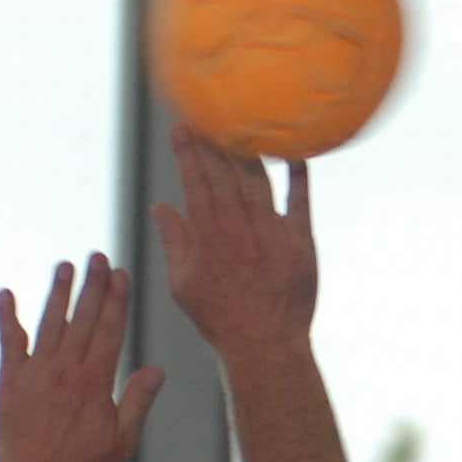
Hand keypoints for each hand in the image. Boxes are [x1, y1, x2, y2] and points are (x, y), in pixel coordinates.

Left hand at [0, 254, 162, 461]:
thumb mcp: (122, 441)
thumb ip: (138, 402)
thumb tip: (158, 371)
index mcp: (96, 381)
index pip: (111, 329)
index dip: (117, 299)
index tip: (121, 273)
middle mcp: (66, 368)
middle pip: (84, 318)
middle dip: (93, 285)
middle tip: (98, 256)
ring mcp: (36, 372)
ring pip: (50, 321)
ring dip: (58, 292)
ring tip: (65, 265)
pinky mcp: (10, 381)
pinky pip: (8, 341)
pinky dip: (7, 316)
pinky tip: (5, 294)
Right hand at [151, 125, 317, 367]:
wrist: (265, 344)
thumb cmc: (219, 319)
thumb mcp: (183, 284)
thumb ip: (173, 241)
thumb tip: (160, 208)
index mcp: (208, 234)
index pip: (195, 182)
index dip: (189, 153)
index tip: (183, 129)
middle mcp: (238, 227)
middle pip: (226, 174)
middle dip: (216, 142)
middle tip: (211, 117)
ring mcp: (271, 232)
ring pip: (259, 180)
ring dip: (250, 151)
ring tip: (244, 127)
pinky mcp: (300, 243)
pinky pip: (301, 201)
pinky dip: (298, 175)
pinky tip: (296, 153)